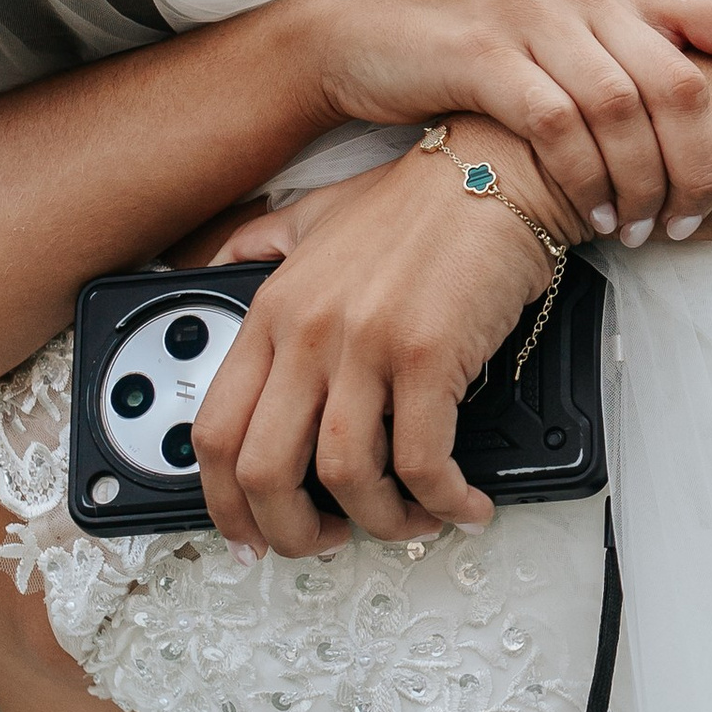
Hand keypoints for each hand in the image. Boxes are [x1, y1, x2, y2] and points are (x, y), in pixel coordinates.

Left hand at [192, 122, 568, 555]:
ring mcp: (366, 343)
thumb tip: (214, 270)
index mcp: (271, 309)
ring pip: (344, 476)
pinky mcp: (428, 354)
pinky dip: (444, 501)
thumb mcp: (314, 217)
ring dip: (379, 521)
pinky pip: (423, 462)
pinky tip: (462, 504)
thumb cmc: (419, 204)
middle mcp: (307, 330)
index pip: (214, 431)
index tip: (249, 534)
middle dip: (293, 532)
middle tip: (328, 542)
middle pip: (265, 470)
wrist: (497, 169)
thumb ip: (259, 248)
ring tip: (408, 522)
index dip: (224, 504)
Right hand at [309, 0, 711, 247]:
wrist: (372, 35)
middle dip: (706, 168)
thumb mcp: (598, 23)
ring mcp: (541, 21)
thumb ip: (686, 22)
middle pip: (689, 85)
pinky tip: (591, 219)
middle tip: (694, 226)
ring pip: (627, 109)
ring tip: (643, 233)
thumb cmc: (499, 46)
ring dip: (645, 185)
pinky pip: (558, 126)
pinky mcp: (486, 56)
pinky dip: (586, 179)